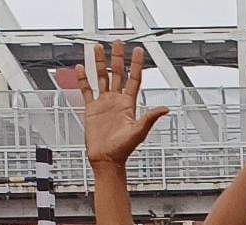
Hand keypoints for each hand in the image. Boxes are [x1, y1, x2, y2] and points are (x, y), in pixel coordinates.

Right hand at [78, 42, 169, 166]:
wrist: (106, 159)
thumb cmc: (123, 149)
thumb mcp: (138, 132)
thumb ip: (150, 118)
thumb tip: (165, 109)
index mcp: (128, 104)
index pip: (133, 79)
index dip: (136, 64)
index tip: (138, 50)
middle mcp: (117, 101)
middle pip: (118, 73)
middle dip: (118, 57)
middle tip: (118, 42)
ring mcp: (104, 104)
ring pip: (101, 78)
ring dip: (99, 63)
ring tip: (97, 48)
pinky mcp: (92, 109)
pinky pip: (86, 90)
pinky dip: (83, 80)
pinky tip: (81, 68)